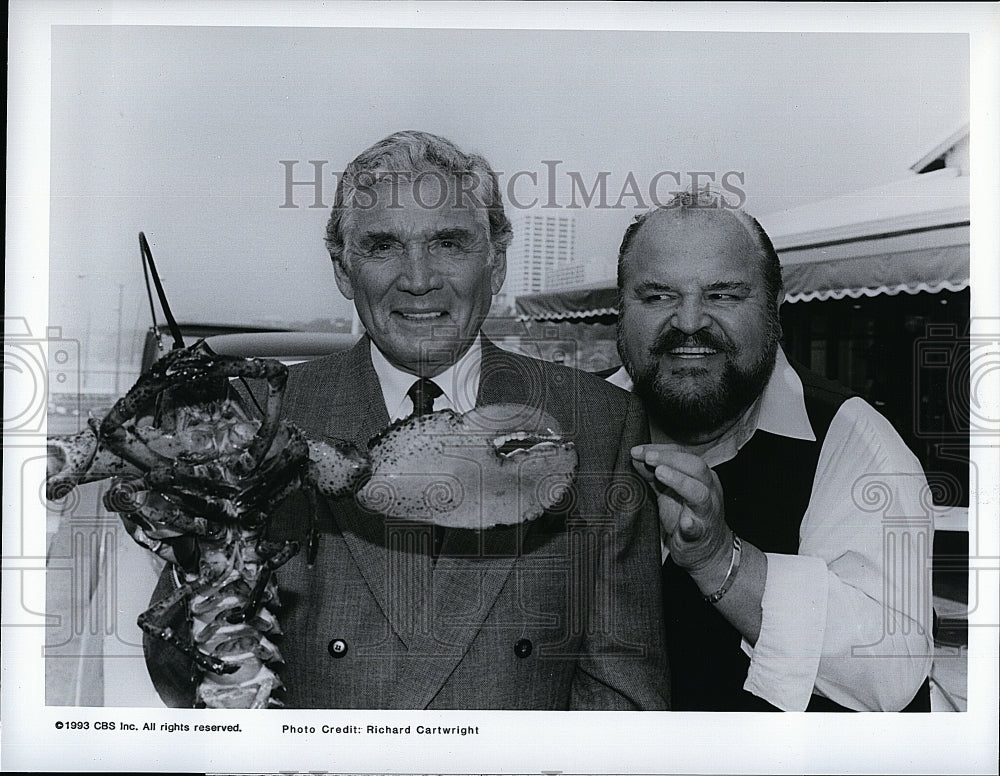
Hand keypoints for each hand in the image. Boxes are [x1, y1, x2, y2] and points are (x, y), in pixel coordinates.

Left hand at [631, 444, 730, 574]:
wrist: (709, 552)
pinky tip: (684, 522)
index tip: (637, 450)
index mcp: (701, 476)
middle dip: (670, 459)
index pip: (683, 454)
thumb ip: (653, 475)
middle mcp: (708, 490)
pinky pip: (698, 528)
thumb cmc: (687, 516)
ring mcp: (706, 512)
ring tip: (659, 472)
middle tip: (648, 457)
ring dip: (679, 480)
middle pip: (695, 466)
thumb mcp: (669, 492)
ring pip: (699, 492)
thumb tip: (636, 457)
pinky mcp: (701, 535)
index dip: (660, 450)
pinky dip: (691, 524)